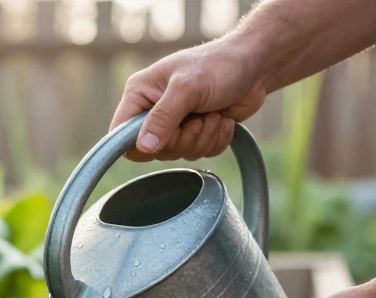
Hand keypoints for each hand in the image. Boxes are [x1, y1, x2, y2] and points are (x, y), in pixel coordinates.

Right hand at [110, 38, 268, 161]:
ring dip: (203, 138)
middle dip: (184, 138)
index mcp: (140, 94)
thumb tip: (143, 147)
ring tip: (214, 113)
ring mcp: (175, 124)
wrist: (255, 66)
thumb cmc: (218, 65)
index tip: (165, 138)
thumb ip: (163, 118)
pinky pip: (199, 154)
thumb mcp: (187, 88)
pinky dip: (215, 140)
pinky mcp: (196, 133)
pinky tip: (222, 120)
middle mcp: (153, 110)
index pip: (120, 134)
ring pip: (179, 154)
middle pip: (154, 150)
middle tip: (199, 117)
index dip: (139, 144)